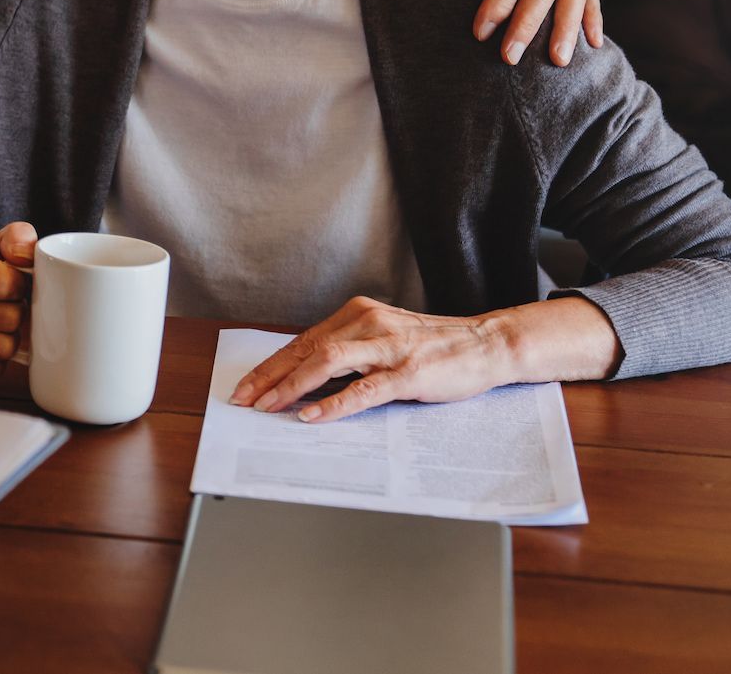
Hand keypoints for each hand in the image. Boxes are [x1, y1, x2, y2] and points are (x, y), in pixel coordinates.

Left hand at [226, 296, 620, 424]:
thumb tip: (304, 380)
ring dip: (291, 387)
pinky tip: (312, 416)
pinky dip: (333, 403)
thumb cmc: (432, 347)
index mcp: (356, 314)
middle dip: (269, 377)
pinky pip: (363, 389)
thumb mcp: (382, 340)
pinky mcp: (408, 372)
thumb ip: (348, 353)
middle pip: (305, 350)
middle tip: (244, 400)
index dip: (270, 365)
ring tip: (268, 408)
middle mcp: (367, 323)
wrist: (486, 344)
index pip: (302, 342)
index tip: (246, 386)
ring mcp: (388, 347)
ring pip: (326, 363)